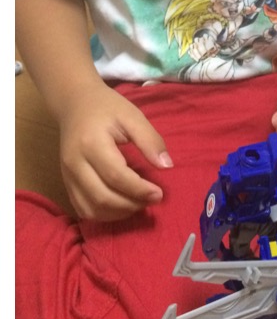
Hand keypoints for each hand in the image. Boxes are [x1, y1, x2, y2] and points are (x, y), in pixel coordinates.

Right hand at [58, 84, 172, 220]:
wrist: (75, 104)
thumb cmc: (107, 108)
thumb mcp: (133, 116)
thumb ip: (150, 140)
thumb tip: (167, 166)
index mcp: (91, 144)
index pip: (116, 176)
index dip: (139, 189)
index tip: (160, 193)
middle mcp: (75, 164)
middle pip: (102, 197)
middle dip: (132, 204)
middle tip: (154, 199)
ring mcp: (67, 176)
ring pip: (91, 209)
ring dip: (119, 213)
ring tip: (140, 203)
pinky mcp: (67, 183)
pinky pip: (83, 209)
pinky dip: (105, 214)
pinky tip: (123, 206)